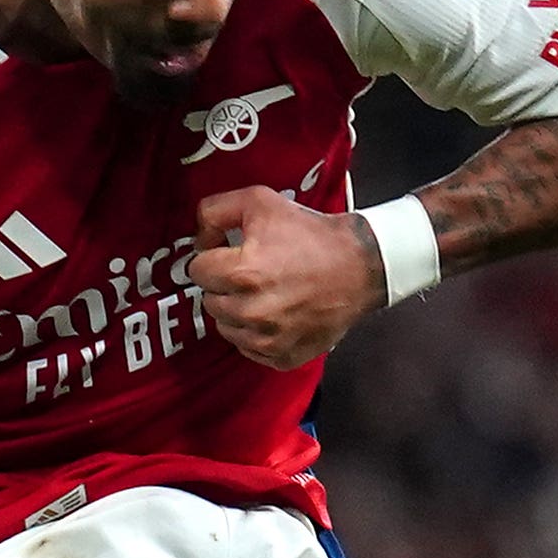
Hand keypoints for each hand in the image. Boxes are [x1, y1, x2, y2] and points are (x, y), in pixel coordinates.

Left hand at [193, 184, 383, 368]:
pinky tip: (275, 313)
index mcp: (242, 273)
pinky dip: (255, 333)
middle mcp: (252, 312)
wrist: (360, 267)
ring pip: (225, 326)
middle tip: (251, 272)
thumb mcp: (260, 201)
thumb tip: (198, 238)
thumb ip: (214, 211)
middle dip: (224, 284)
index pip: (197, 270)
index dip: (213, 256)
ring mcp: (268, 339)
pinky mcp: (282, 356)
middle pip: (209, 299)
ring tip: (263, 293)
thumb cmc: (311, 235)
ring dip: (237, 310)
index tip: (232, 253)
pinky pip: (248, 348)